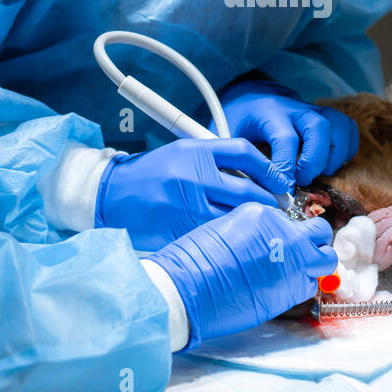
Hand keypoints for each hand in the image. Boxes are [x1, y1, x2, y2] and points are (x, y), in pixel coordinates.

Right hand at [96, 137, 289, 250]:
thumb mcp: (182, 152)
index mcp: (195, 151)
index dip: (269, 169)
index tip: (281, 181)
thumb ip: (216, 160)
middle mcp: (192, 176)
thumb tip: (257, 177)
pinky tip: (235, 240)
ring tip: (263, 225)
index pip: (244, 152)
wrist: (110, 194)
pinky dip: (228, 238)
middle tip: (279, 208)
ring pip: (235, 218)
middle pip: (247, 190)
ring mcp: (185, 206)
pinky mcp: (178, 231)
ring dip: (253, 224)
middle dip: (269, 202)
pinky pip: (214, 236)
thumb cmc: (151, 172)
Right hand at [149, 203, 336, 347]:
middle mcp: (283, 234)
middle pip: (320, 232)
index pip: (290, 218)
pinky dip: (304, 285)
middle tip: (305, 250)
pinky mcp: (292, 288)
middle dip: (315, 240)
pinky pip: (310, 285)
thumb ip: (251, 231)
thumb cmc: (193, 261)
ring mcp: (292, 261)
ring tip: (300, 272)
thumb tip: (264, 242)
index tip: (282, 241)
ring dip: (316, 265)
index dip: (288, 231)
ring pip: (325, 260)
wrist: (187, 288)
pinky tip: (286, 288)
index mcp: (262, 214)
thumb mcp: (223, 228)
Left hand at [215, 80, 358, 185]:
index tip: (281, 187)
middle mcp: (295, 108)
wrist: (251, 95)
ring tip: (317, 174)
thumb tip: (240, 190)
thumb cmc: (238, 119)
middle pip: (319, 127)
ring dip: (334, 156)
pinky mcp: (327, 116)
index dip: (286, 166)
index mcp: (268, 111)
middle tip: (302, 180)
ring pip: (339, 126)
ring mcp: (314, 110)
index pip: (285, 138)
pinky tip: (328, 165)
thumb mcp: (226, 135)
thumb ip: (232, 158)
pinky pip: (348, 130)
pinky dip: (345, 150)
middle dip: (314, 160)